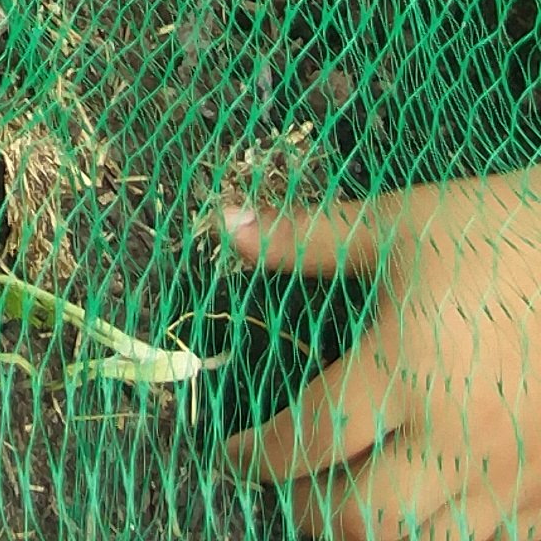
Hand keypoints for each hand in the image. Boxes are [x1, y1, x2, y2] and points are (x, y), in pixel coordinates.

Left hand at [223, 172, 540, 533]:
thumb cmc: (493, 233)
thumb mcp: (395, 224)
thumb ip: (308, 238)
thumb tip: (226, 223)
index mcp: (403, 372)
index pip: (309, 439)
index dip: (258, 455)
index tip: (233, 452)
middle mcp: (452, 437)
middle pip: (361, 519)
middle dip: (308, 511)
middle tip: (289, 485)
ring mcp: (506, 474)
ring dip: (376, 532)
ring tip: (350, 500)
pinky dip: (446, 536)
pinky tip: (426, 510)